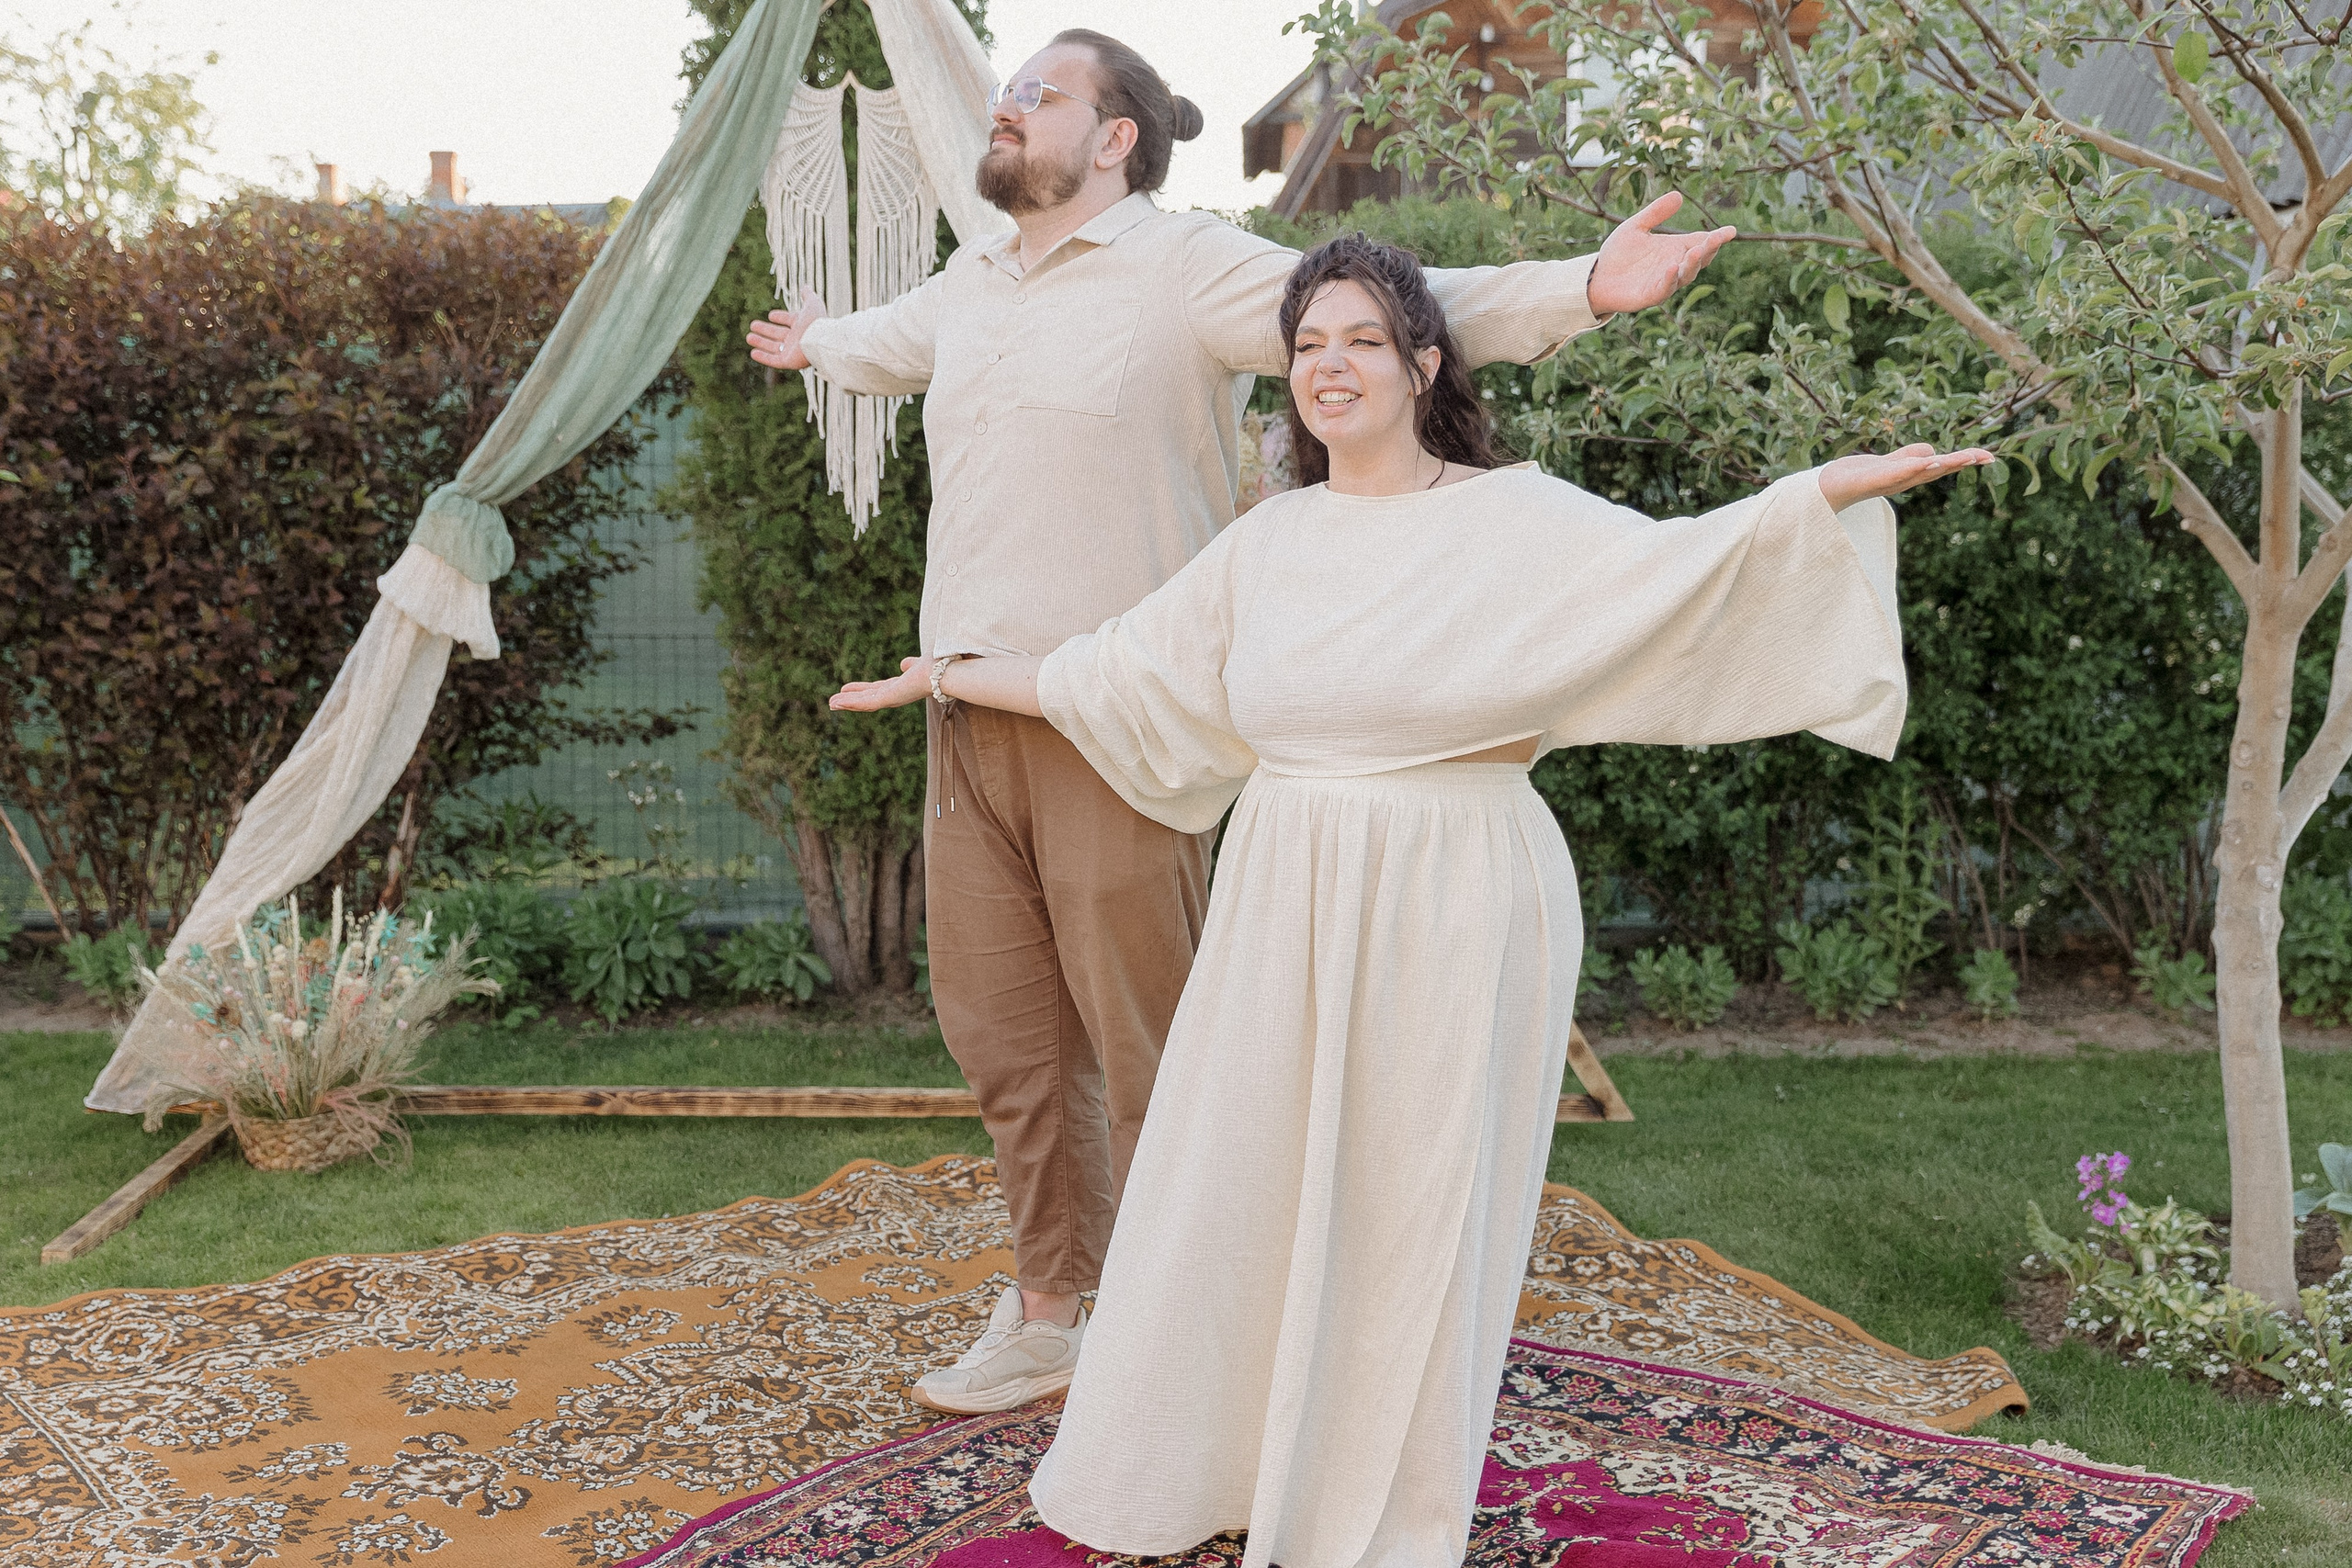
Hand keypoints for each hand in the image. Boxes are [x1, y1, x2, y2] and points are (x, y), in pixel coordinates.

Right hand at [747, 289, 823, 370]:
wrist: (820, 341)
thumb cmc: (817, 322)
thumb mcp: (812, 304)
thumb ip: (808, 296)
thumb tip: (805, 286)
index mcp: (803, 325)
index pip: (790, 321)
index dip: (781, 317)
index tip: (771, 315)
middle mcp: (797, 339)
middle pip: (778, 334)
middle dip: (766, 330)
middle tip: (753, 325)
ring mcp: (792, 351)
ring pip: (774, 347)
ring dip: (761, 342)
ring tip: (748, 337)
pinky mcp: (788, 361)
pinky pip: (773, 360)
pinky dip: (763, 357)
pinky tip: (753, 353)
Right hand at [831, 656, 930, 711]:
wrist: (947, 672)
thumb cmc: (938, 668)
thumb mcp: (918, 665)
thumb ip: (911, 666)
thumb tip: (904, 664)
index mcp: (902, 687)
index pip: (877, 690)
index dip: (861, 690)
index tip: (846, 689)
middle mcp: (896, 695)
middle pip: (868, 699)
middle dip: (851, 700)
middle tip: (833, 702)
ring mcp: (893, 698)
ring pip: (865, 703)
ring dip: (848, 703)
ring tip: (831, 704)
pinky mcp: (890, 698)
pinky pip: (867, 703)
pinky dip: (852, 702)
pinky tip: (838, 702)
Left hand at [1587, 192, 1735, 315]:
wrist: (1596, 276)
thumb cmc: (1618, 253)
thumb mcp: (1636, 226)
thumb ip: (1656, 213)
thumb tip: (1678, 195)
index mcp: (1675, 249)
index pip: (1701, 242)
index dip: (1717, 238)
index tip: (1731, 230)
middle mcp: (1675, 266)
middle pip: (1699, 259)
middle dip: (1709, 249)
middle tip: (1716, 239)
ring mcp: (1664, 282)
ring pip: (1686, 275)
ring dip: (1692, 263)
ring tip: (1696, 250)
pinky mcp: (1650, 296)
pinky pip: (1664, 288)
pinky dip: (1669, 279)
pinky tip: (1672, 267)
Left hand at [1817, 443, 1995, 511]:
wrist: (1824, 489)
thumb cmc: (1857, 477)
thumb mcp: (1889, 463)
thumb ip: (1909, 456)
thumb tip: (1932, 451)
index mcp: (1909, 475)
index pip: (1941, 466)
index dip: (1964, 461)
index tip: (1990, 457)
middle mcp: (1902, 481)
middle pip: (1937, 469)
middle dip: (1962, 462)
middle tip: (1988, 457)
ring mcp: (1888, 481)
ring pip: (1920, 471)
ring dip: (1943, 464)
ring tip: (1965, 458)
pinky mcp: (1870, 481)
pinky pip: (1895, 474)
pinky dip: (1913, 467)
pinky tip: (1930, 460)